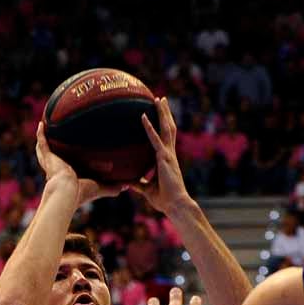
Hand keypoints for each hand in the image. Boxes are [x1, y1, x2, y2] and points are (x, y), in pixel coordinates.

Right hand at [35, 122, 121, 206]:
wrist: (67, 192)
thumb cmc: (82, 192)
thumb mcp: (99, 188)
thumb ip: (112, 187)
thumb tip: (127, 186)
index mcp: (67, 175)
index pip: (67, 166)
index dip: (69, 160)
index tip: (72, 153)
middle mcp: (57, 168)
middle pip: (54, 157)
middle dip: (53, 149)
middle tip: (55, 139)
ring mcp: (51, 162)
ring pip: (45, 149)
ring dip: (44, 139)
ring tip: (44, 128)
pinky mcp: (48, 158)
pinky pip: (43, 143)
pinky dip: (41, 134)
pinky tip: (41, 124)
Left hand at [136, 97, 189, 214]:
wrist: (175, 205)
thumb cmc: (164, 200)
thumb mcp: (147, 190)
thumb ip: (138, 184)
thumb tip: (128, 183)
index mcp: (166, 159)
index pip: (165, 138)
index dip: (163, 125)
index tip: (161, 113)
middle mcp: (169, 153)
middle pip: (168, 128)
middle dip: (165, 113)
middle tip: (161, 99)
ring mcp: (167, 154)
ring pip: (166, 129)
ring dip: (162, 113)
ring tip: (159, 100)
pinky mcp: (164, 158)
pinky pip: (155, 139)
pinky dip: (149, 128)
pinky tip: (143, 117)